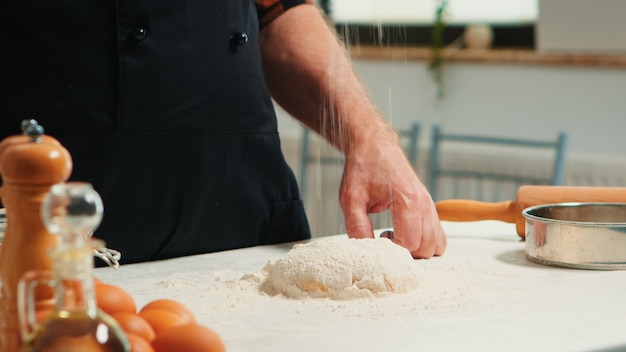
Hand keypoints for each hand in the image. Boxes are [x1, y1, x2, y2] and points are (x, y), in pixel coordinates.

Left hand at [339, 134, 446, 258]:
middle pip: (427, 248)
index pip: (410, 243)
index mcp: (407, 200)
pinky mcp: (429, 205)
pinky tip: (406, 232)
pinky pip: (438, 233)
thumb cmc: (363, 167)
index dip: (393, 249)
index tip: (380, 237)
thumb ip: (357, 227)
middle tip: (387, 238)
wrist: (374, 146)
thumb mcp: (351, 199)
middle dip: (407, 252)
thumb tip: (366, 251)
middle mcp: (424, 203)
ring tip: (397, 235)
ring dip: (418, 248)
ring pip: (437, 243)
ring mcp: (429, 204)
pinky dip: (425, 240)